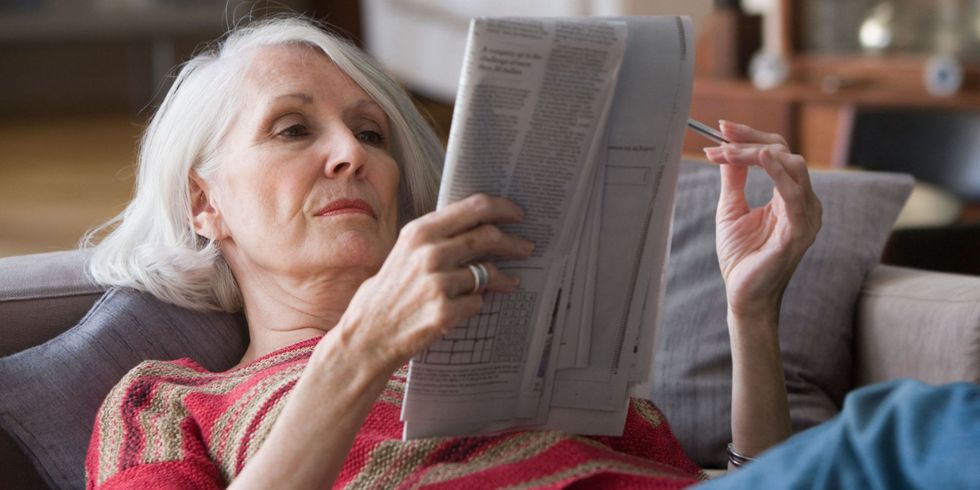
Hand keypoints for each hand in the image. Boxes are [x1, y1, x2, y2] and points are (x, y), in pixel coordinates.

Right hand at [331, 194, 533, 373]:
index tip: (517, 213)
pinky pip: (477, 303)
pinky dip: (477, 304)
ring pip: (488, 273)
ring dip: (502, 278)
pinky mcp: (444, 311)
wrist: (367, 336)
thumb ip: (437, 238)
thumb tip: (478, 226)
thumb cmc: (387, 294)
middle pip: (488, 237)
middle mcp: (429, 253)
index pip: (474, 208)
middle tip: (526, 247)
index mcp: (419, 232)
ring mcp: (437, 283)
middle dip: (513, 242)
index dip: (502, 208)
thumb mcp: (404, 253)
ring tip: (509, 283)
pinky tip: (469, 307)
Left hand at [703, 121, 821, 322]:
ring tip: (729, 149)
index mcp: (790, 197)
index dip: (750, 138)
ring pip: (792, 167)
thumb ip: (734, 179)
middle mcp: (804, 203)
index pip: (776, 154)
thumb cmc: (741, 257)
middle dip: (751, 140)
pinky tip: (760, 159)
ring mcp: (806, 216)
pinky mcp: (800, 231)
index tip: (721, 128)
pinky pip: (794, 194)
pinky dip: (778, 173)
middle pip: (785, 154)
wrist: (744, 295)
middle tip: (721, 134)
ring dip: (757, 154)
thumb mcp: (732, 209)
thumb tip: (727, 150)